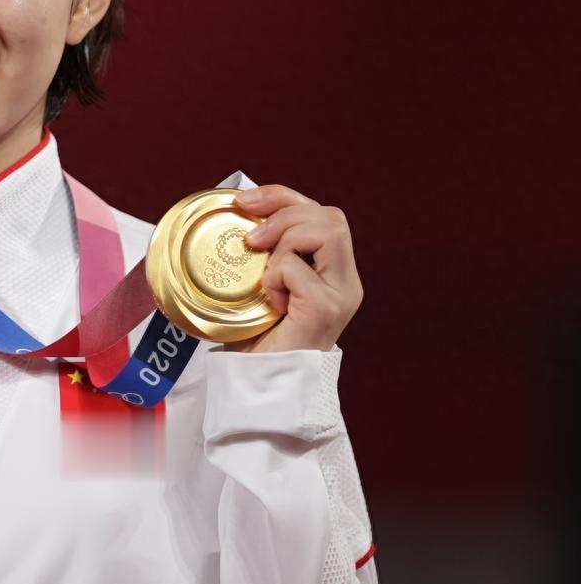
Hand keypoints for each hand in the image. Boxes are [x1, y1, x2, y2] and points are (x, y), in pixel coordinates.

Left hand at [226, 184, 363, 352]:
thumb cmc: (256, 338)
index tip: (244, 201)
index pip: (321, 213)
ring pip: (326, 231)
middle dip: (283, 212)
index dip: (282, 196)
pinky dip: (275, 276)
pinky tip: (271, 301)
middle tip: (252, 239)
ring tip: (266, 273)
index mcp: (333, 271)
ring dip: (284, 242)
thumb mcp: (260, 282)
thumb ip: (265, 252)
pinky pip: (298, 269)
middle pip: (331, 215)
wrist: (259, 386)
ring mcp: (340, 296)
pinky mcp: (325, 310)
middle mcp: (345, 281)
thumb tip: (237, 209)